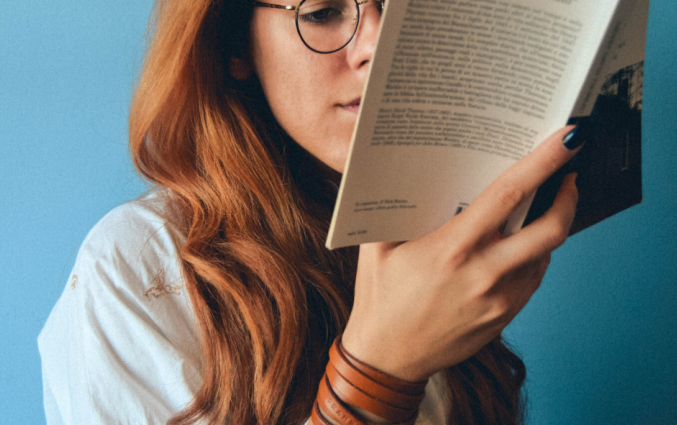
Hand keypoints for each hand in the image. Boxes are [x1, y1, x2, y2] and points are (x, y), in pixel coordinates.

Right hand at [342, 126, 580, 381]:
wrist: (387, 357)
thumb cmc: (379, 300)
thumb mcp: (376, 248)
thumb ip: (394, 209)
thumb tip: (408, 171)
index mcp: (452, 249)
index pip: (509, 195)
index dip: (544, 163)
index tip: (567, 140)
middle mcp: (483, 273)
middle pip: (549, 229)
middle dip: (568, 196)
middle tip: (568, 177)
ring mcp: (499, 299)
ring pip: (546, 255)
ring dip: (551, 227)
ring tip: (539, 210)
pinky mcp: (504, 318)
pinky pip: (532, 279)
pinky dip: (533, 257)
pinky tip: (518, 249)